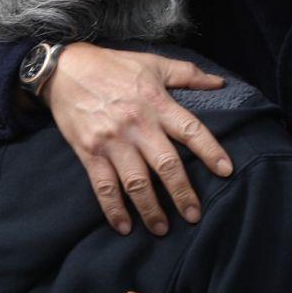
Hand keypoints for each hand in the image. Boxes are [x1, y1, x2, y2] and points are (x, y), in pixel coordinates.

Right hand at [43, 43, 230, 235]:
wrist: (65, 69)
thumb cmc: (113, 65)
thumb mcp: (153, 63)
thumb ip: (188, 74)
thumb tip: (220, 83)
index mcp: (156, 102)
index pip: (190, 129)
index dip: (210, 151)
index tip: (226, 171)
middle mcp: (137, 124)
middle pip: (166, 165)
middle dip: (182, 193)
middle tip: (194, 216)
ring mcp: (112, 141)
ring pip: (136, 183)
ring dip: (151, 209)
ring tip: (162, 228)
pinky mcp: (89, 152)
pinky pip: (103, 187)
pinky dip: (114, 209)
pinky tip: (124, 227)